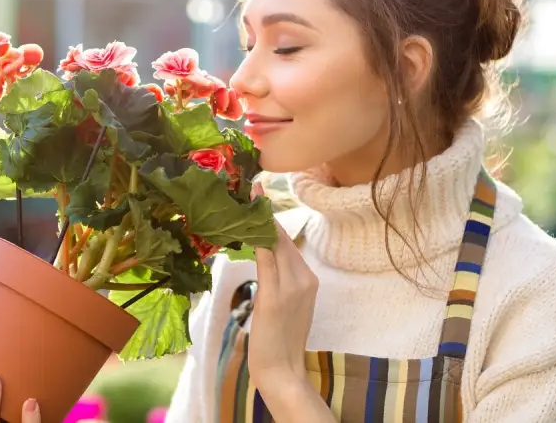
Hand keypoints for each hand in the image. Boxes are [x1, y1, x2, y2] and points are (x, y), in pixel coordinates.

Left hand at [248, 183, 318, 396]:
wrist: (282, 369)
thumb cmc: (279, 340)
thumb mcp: (287, 304)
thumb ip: (280, 280)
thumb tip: (265, 259)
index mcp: (309, 278)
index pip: (288, 242)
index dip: (272, 218)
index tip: (259, 195)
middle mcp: (305, 277)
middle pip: (282, 237)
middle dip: (265, 212)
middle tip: (250, 186)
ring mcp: (292, 286)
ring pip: (275, 243)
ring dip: (259, 219)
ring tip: (246, 196)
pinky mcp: (276, 295)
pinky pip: (266, 259)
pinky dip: (258, 238)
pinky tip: (248, 221)